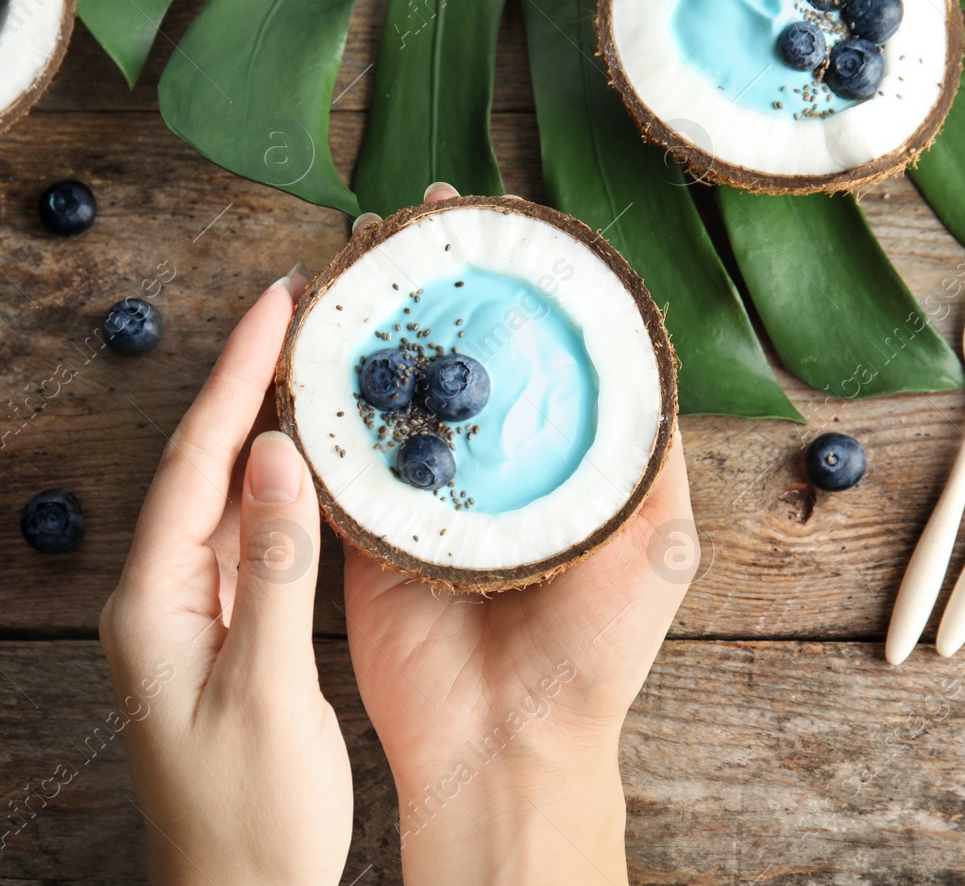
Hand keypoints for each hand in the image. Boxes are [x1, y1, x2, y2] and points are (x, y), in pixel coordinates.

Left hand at [99, 268, 352, 885]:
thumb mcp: (267, 690)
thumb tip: (273, 453)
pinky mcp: (219, 635)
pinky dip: (278, 489)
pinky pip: (245, 538)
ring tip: (314, 360)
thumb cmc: (250, 818)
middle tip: (302, 308)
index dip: (236, 375)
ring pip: (224, 496)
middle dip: (248, 381)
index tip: (276, 303)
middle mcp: (158, 597)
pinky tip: (313, 461)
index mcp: (153, 604)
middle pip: (202, 464)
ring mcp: (186, 616)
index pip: (194, 461)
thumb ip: (271, 567)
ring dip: (265, 427)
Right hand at [344, 184, 698, 884]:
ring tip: (356, 255)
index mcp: (549, 462)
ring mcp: (416, 494)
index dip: (510, 281)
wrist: (506, 746)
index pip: (528, 350)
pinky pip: (332, 452)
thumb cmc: (595, 652)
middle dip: (429, 281)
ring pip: (386, 388)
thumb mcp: (657, 542)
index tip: (489, 219)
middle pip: (450, 354)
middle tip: (411, 219)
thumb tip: (644, 355)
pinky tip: (307, 335)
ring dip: (368, 319)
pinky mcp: (358, 527)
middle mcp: (481, 467)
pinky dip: (316, 395)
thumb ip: (646, 454)